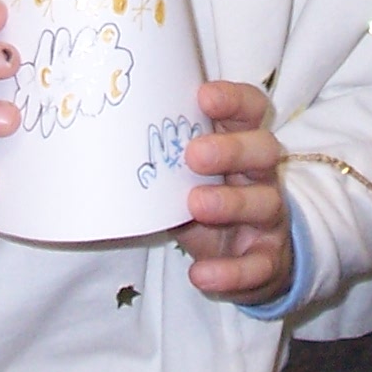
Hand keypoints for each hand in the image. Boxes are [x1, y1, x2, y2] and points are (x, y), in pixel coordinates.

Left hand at [176, 81, 293, 304]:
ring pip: (264, 204)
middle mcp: (261, 176)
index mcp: (242, 145)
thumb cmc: (207, 202)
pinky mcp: (268, 260)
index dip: (233, 100)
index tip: (203, 97)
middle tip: (193, 155)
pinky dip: (230, 272)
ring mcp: (269, 218)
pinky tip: (200, 274)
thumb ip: (164, 158)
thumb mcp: (187, 177)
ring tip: (195, 205)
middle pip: (263, 151)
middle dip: (231, 149)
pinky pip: (257, 266)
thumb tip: (102, 140)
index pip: (250, 111)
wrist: (248, 262)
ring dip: (231, 203)